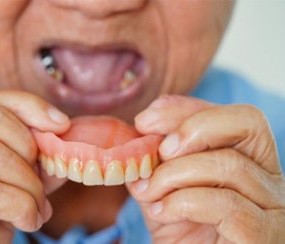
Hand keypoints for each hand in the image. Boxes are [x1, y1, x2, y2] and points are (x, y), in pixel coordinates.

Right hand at [0, 90, 69, 242]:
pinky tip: (27, 222)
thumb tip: (63, 146)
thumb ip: (31, 167)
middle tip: (40, 180)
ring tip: (37, 209)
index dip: (25, 105)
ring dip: (29, 184)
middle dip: (27, 145)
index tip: (61, 124)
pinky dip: (22, 207)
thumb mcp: (7, 189)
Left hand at [127, 95, 284, 242]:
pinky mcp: (263, 236)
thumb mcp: (161, 186)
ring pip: (230, 165)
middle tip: (160, 149)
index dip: (186, 110)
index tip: (144, 121)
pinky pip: (227, 205)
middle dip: (194, 127)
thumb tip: (136, 135)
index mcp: (247, 160)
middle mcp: (268, 178)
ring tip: (148, 191)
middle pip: (248, 123)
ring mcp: (272, 208)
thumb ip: (153, 160)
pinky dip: (184, 202)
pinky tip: (161, 212)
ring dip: (175, 174)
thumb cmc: (178, 228)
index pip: (230, 116)